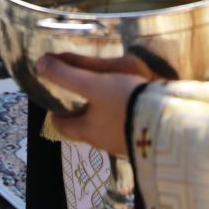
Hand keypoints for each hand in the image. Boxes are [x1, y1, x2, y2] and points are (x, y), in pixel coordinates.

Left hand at [38, 53, 157, 155]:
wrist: (168, 124)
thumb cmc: (125, 103)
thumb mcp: (93, 85)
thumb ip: (66, 75)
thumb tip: (40, 64)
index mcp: (87, 131)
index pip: (62, 126)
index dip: (56, 114)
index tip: (55, 103)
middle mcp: (103, 142)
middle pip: (84, 128)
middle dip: (81, 113)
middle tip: (82, 96)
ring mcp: (124, 144)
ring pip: (105, 128)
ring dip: (103, 115)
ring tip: (108, 96)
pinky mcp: (142, 140)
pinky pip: (126, 127)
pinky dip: (123, 116)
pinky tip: (132, 105)